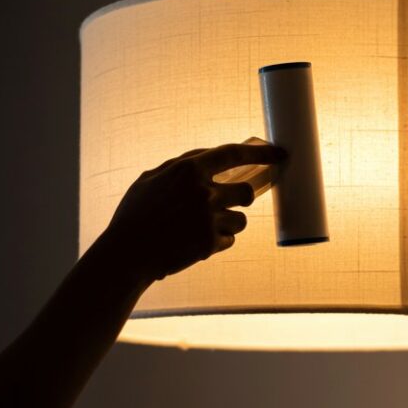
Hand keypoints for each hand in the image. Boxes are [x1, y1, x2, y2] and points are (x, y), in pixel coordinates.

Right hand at [103, 142, 285, 290]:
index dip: (262, 152)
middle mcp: (203, 192)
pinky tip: (193, 244)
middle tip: (228, 203)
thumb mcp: (151, 179)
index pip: (234, 154)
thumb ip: (181, 165)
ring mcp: (208, 219)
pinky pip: (229, 240)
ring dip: (227, 224)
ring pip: (241, 220)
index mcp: (188, 170)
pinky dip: (216, 242)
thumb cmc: (136, 214)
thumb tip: (210, 155)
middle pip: (247, 193)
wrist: (127, 254)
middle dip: (241, 199)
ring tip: (199, 230)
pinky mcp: (210, 244)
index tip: (280, 153)